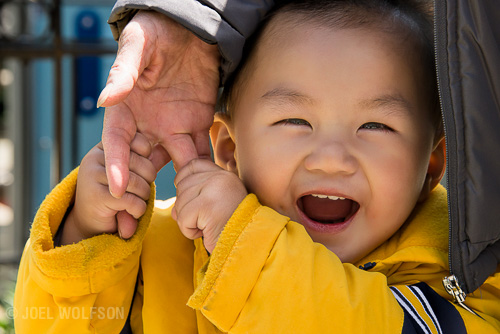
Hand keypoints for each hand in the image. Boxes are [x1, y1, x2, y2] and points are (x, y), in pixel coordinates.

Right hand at [61, 133, 157, 244]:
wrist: (89, 222)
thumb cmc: (116, 193)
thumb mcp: (129, 172)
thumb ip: (144, 160)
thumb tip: (163, 153)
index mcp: (106, 145)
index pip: (140, 141)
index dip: (148, 160)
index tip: (142, 173)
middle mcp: (96, 156)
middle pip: (141, 163)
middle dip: (148, 180)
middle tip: (141, 191)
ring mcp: (93, 176)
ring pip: (137, 183)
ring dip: (144, 197)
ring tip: (137, 202)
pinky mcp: (96, 196)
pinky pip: (131, 201)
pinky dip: (139, 210)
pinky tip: (133, 213)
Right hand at [99, 10, 220, 197]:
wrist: (189, 27)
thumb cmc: (156, 31)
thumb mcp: (137, 45)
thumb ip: (123, 72)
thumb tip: (104, 100)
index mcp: (127, 108)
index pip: (116, 141)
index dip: (115, 164)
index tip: (115, 188)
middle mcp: (149, 123)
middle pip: (141, 162)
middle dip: (141, 190)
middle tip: (136, 218)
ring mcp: (174, 125)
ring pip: (174, 162)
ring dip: (178, 185)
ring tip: (181, 210)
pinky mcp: (198, 122)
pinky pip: (202, 149)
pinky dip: (206, 168)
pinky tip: (209, 187)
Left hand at [173, 159, 247, 252]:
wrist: (247, 246)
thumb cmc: (230, 228)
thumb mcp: (216, 202)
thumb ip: (199, 191)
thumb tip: (175, 191)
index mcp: (224, 175)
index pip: (193, 165)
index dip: (184, 180)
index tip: (190, 199)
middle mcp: (221, 177)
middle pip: (182, 185)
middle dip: (186, 208)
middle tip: (205, 220)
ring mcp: (215, 189)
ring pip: (180, 203)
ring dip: (188, 222)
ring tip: (207, 226)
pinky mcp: (207, 205)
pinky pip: (183, 217)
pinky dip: (189, 231)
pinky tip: (205, 232)